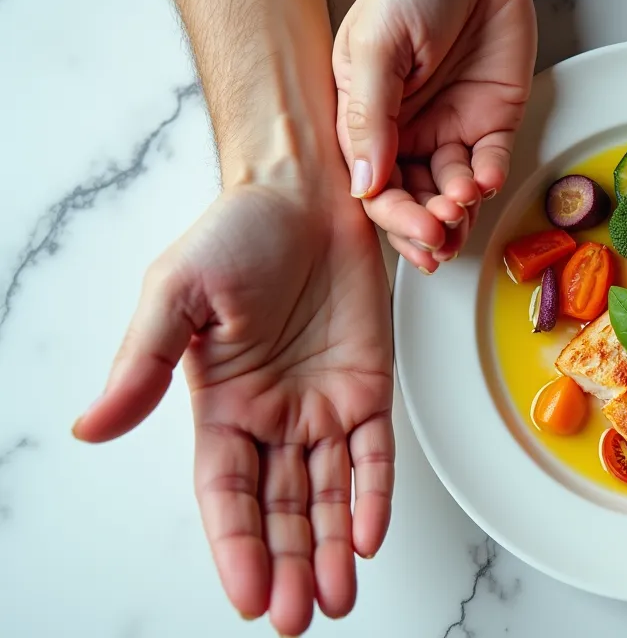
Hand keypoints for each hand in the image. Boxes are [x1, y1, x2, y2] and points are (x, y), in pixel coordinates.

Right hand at [73, 179, 393, 636]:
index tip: (250, 597)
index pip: (226, 494)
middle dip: (290, 564)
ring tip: (338, 599)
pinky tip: (370, 536)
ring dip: (333, 548)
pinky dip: (374, 493)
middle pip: (280, 509)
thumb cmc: (237, 234)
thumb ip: (143, 365)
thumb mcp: (176, 295)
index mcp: (220, 406)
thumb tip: (92, 428)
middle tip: (301, 618)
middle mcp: (272, 418)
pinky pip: (375, 452)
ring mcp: (323, 405)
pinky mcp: (369, 386)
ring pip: (328, 494)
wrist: (307, 191)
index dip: (236, 547)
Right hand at [334, 0, 535, 273]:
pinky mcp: (493, 119)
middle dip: (429, 223)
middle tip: (443, 233)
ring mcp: (450, 126)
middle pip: (414, 199)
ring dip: (460, 208)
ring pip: (453, 190)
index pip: (374, 186)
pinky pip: (491, 161)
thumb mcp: (377, 47)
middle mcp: (406, 130)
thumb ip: (369, 117)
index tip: (416, 230)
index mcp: (365, 118)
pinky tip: (487, 179)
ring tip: (465, 203)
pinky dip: (491, 177)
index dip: (393, 217)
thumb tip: (362, 184)